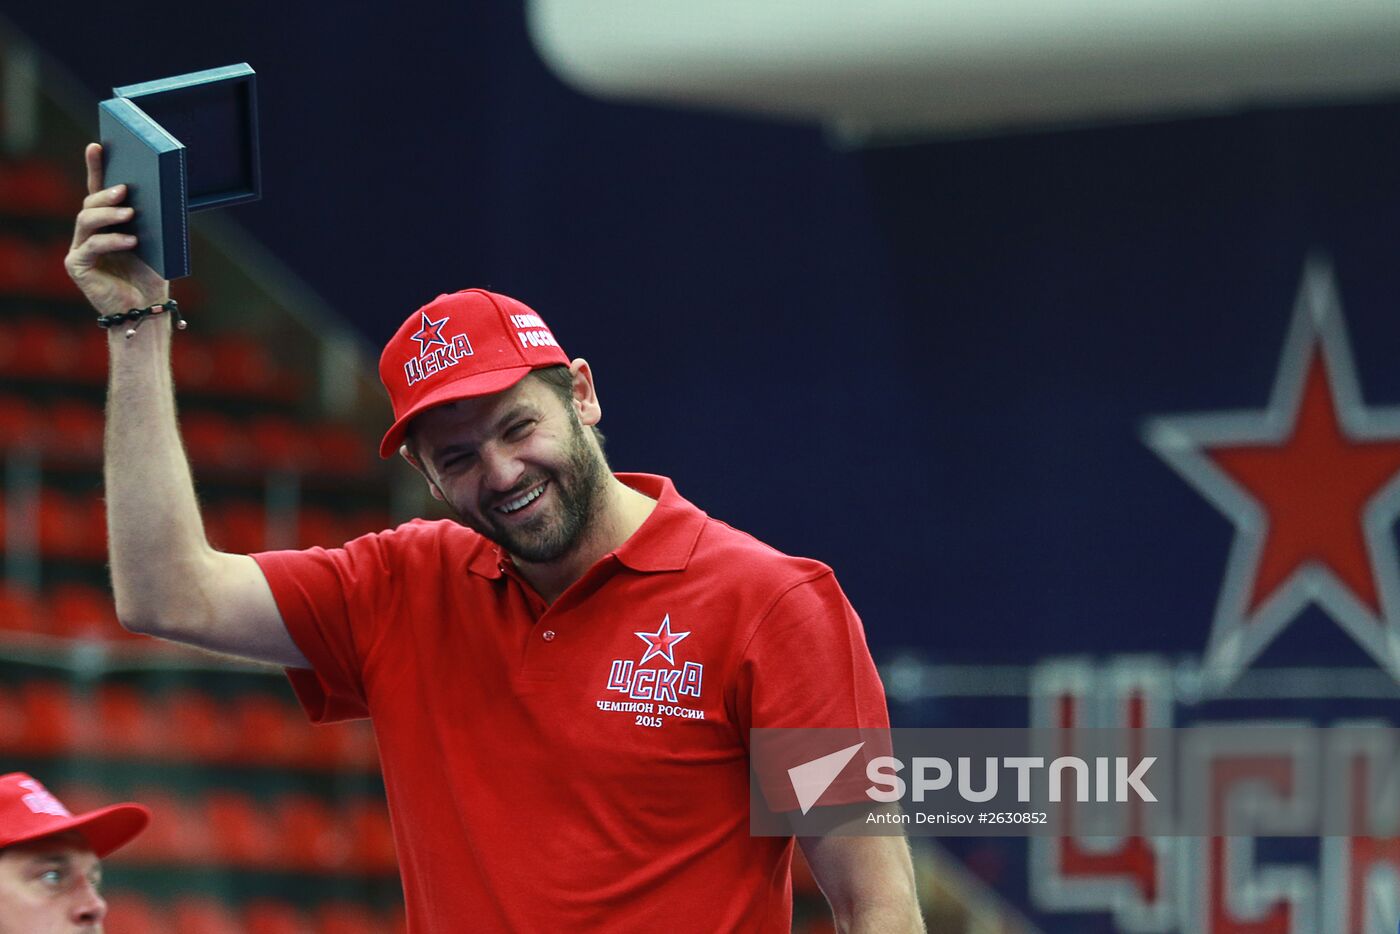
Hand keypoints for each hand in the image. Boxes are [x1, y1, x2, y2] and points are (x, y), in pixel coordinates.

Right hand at [65, 142, 169, 316]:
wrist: (147, 309)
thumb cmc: (152, 275)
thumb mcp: (156, 241)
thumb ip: (151, 219)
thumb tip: (158, 189)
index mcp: (106, 224)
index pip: (97, 190)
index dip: (95, 167)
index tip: (98, 145)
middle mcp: (89, 233)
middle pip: (90, 204)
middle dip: (106, 193)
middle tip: (125, 188)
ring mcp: (80, 249)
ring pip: (86, 221)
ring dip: (108, 214)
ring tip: (130, 212)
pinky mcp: (77, 266)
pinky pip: (91, 246)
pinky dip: (112, 241)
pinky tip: (131, 240)